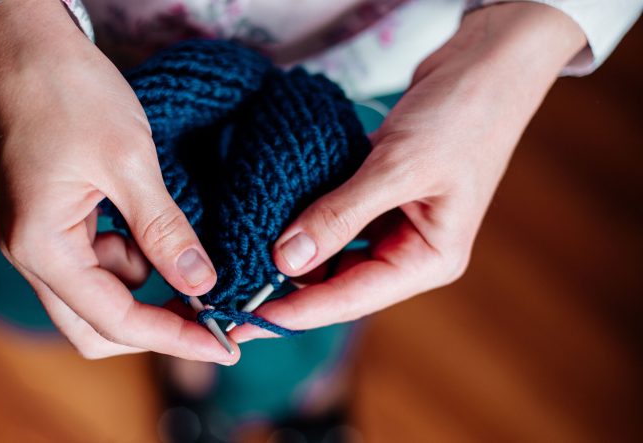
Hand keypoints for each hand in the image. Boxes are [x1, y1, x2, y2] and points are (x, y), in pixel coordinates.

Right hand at [0, 0, 237, 362]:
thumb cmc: (69, 93)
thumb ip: (164, 230)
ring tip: (187, 252)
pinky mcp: (55, 223)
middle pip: (98, 326)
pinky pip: (99, 262)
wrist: (26, 47)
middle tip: (212, 316)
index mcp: (43, 247)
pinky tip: (157, 229)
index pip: (114, 322)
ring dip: (147, 287)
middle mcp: (33, 255)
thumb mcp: (128, 162)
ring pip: (101, 296)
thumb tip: (201, 284)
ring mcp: (41, 240)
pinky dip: (135, 258)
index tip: (224, 343)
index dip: (173, 339)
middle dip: (157, 325)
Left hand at [231, 3, 585, 341]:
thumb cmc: (463, 115)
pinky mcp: (381, 197)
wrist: (486, 63)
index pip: (351, 298)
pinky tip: (271, 222)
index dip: (295, 312)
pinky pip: (336, 220)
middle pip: (338, 283)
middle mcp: (411, 250)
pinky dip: (306, 221)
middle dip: (287, 288)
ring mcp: (396, 224)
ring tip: (242, 261)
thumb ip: (341, 215)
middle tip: (231, 292)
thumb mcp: (398, 167)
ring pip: (333, 254)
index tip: (244, 322)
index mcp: (429, 259)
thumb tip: (287, 260)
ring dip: (293, 255)